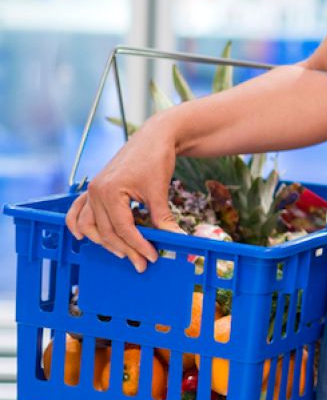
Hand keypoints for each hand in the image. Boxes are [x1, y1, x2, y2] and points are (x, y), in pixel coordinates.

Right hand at [65, 119, 180, 272]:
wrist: (154, 137)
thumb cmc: (157, 159)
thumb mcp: (160, 191)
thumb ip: (163, 219)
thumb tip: (175, 240)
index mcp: (110, 191)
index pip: (122, 228)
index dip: (137, 245)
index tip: (152, 257)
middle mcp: (95, 192)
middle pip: (107, 231)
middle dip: (125, 249)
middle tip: (143, 263)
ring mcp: (92, 190)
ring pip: (90, 225)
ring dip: (104, 242)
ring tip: (123, 254)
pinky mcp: (94, 188)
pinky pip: (78, 210)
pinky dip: (77, 224)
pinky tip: (80, 237)